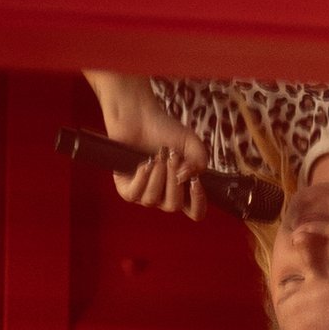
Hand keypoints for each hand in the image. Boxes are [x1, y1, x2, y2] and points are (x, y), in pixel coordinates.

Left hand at [85, 74, 208, 218]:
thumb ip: (200, 160)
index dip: (197, 202)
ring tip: (157, 155)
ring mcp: (145, 196)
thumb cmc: (165, 130)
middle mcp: (164, 197)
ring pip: (153, 200)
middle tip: (172, 156)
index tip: (195, 181)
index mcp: (182, 189)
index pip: (195, 212)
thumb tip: (186, 178)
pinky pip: (135, 195)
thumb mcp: (191, 143)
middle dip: (172, 179)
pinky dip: (142, 177)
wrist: (139, 117)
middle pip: (173, 206)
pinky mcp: (127, 191)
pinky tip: (144, 163)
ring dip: (157, 175)